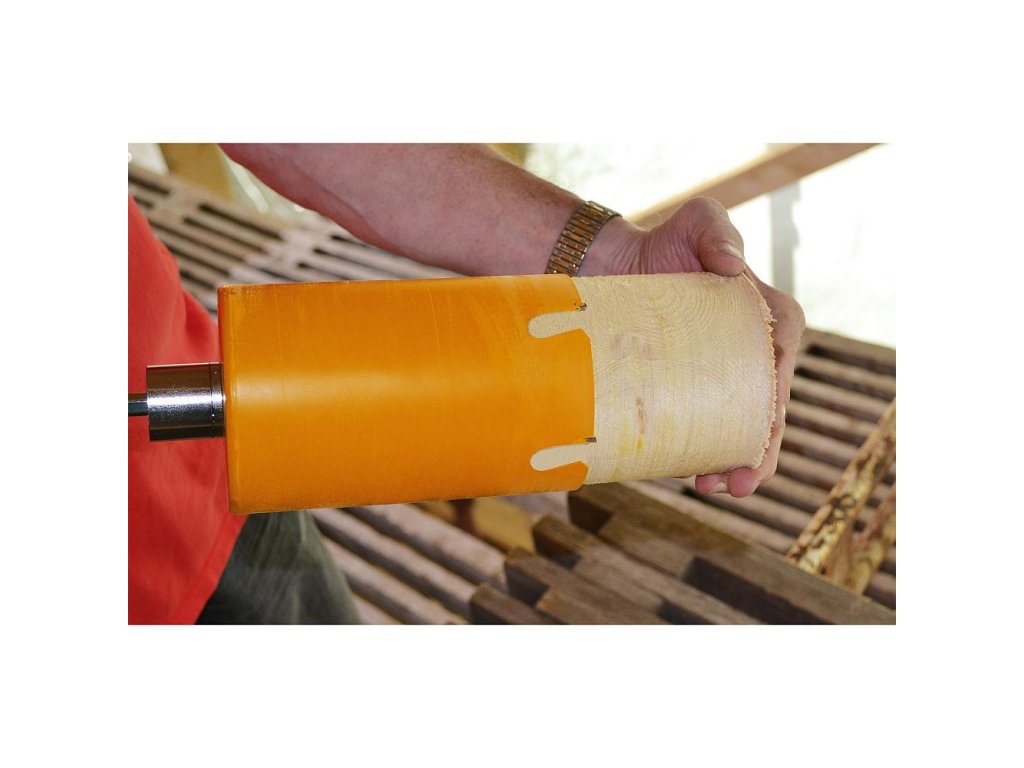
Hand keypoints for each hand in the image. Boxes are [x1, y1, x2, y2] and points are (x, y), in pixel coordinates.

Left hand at [595, 197, 805, 497]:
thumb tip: (731, 266)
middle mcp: (752, 355)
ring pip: (738, 430)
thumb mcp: (697, 219)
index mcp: (770, 320)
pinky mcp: (691, 392)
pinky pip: (703, 429)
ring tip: (712, 487)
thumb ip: (716, 232)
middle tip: (738, 484)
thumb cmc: (664, 241)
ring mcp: (722, 379)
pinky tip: (689, 474)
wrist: (614, 266)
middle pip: (766, 413)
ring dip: (733, 464)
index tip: (764, 430)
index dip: (777, 405)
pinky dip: (701, 454)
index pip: (781, 367)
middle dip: (760, 453)